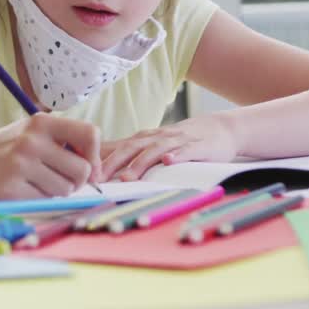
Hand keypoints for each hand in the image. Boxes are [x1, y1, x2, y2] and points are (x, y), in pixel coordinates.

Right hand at [0, 114, 101, 199]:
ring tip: (37, 181)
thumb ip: (65, 142)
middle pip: (82, 170)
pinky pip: (44, 201)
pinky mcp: (11, 189)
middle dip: (77, 181)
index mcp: (42, 122)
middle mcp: (32, 141)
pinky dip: (39, 199)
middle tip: (60, 178)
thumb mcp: (34, 132)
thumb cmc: (8, 148)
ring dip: (57, 191)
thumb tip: (97, 170)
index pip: (90, 133)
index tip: (89, 167)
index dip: (95, 155)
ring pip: (65, 189)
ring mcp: (20, 165)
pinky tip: (23, 188)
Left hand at [100, 115, 238, 181]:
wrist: (222, 128)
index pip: (119, 147)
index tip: (85, 174)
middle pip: (131, 148)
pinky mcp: (199, 147)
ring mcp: (179, 142)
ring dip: (140, 164)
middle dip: (113, 163)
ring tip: (127, 177)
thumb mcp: (157, 145)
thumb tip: (106, 168)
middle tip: (98, 179)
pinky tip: (169, 162)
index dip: (102, 159)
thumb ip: (136, 154)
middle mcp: (159, 138)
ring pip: (155, 151)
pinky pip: (187, 150)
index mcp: (146, 139)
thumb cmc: (185, 141)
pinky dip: (177, 155)